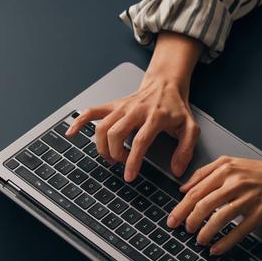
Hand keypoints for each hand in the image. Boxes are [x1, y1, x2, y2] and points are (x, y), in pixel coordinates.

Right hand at [66, 32, 203, 181]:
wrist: (166, 84)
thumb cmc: (176, 108)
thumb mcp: (190, 128)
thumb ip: (186, 150)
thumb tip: (176, 170)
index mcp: (155, 116)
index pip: (140, 141)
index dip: (133, 161)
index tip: (129, 176)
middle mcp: (135, 110)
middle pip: (116, 134)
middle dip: (115, 154)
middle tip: (122, 164)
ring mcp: (122, 107)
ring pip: (102, 127)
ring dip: (102, 146)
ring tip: (111, 156)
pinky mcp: (113, 105)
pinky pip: (92, 112)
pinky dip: (79, 122)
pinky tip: (71, 132)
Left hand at [167, 156, 261, 254]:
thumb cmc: (259, 172)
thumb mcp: (229, 163)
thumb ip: (204, 172)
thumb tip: (183, 188)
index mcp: (224, 170)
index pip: (196, 191)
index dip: (181, 208)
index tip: (172, 219)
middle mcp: (235, 183)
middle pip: (204, 204)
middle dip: (189, 220)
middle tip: (184, 230)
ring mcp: (248, 198)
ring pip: (219, 218)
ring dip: (205, 232)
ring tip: (198, 240)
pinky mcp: (259, 213)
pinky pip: (238, 230)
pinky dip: (225, 242)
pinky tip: (216, 248)